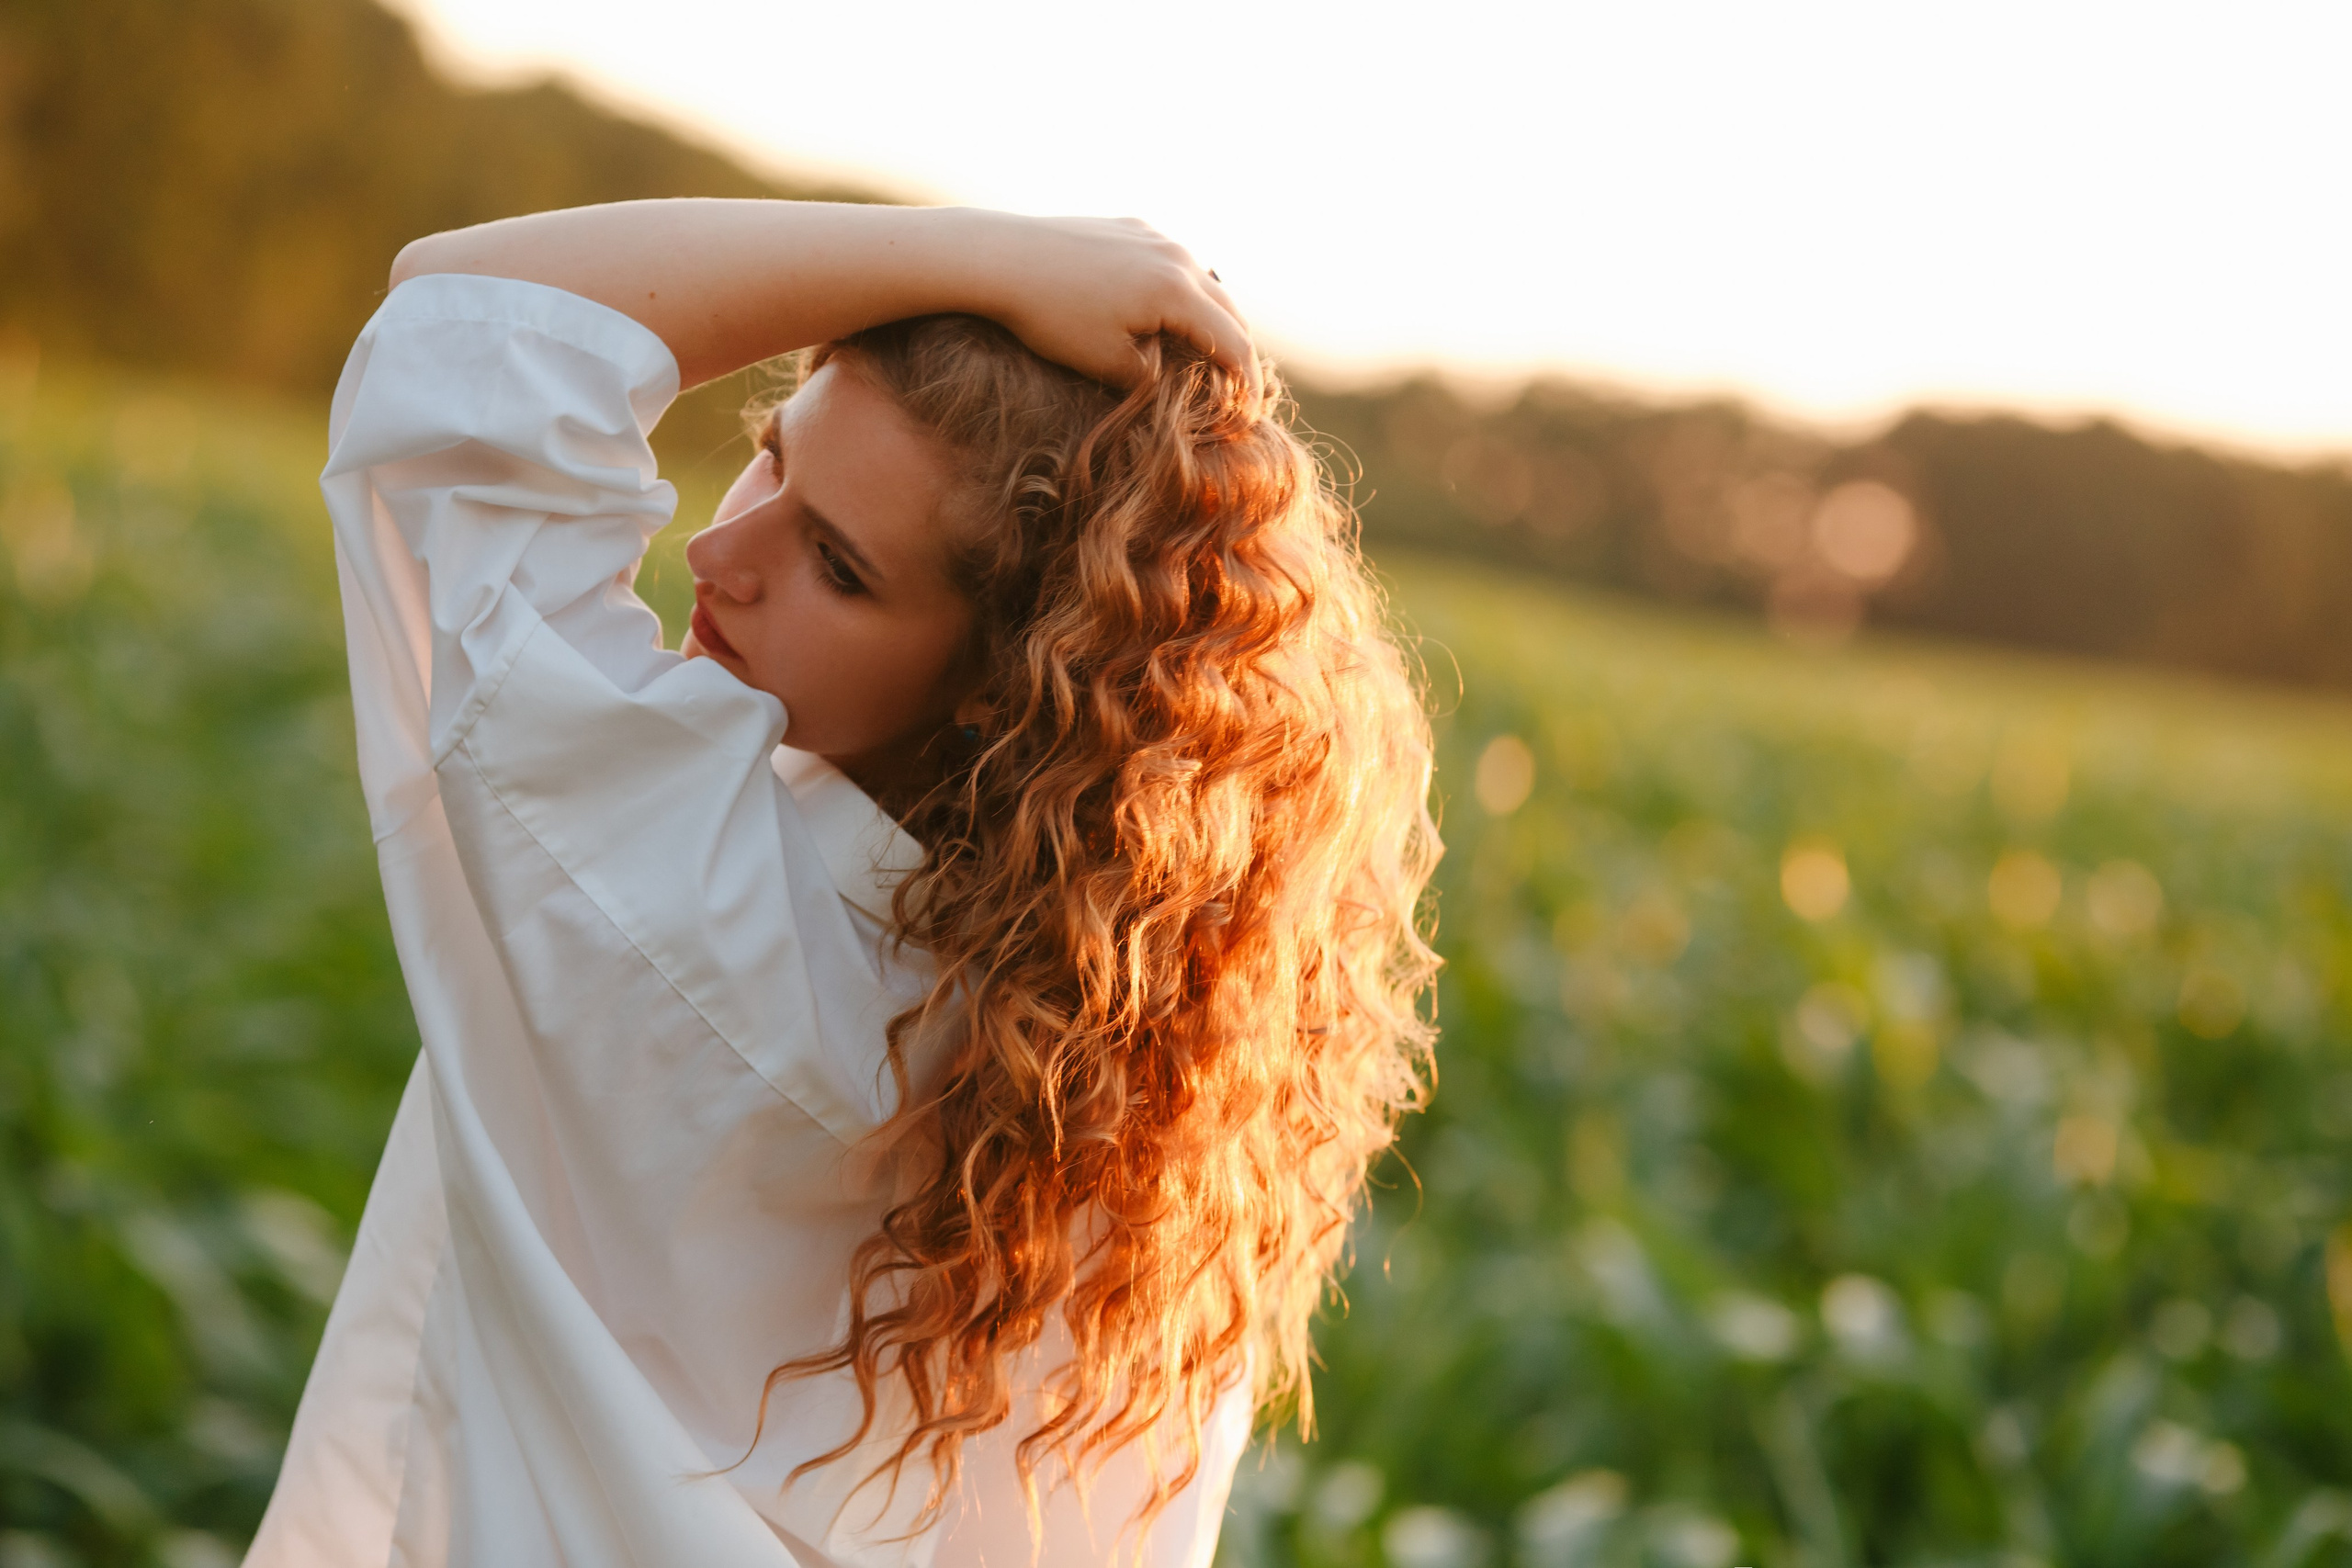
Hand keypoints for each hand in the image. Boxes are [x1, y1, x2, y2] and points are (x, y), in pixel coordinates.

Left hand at [966, 213, 1261, 404]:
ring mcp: (1153, 236)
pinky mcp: (1130, 227)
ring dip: (1213, 319)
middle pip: (1229, 310)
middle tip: (1239, 390)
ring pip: (1204, 283)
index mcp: (1176, 292)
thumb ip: (1152, 377)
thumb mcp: (1106, 364)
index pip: (1234, 344)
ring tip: (1209, 355)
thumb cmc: (1050, 316)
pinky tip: (1167, 315)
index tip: (1249, 416)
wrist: (999, 257)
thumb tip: (1175, 379)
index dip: (1248, 384)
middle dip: (1239, 352)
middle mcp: (1175, 256)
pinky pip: (1173, 264)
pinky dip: (1183, 294)